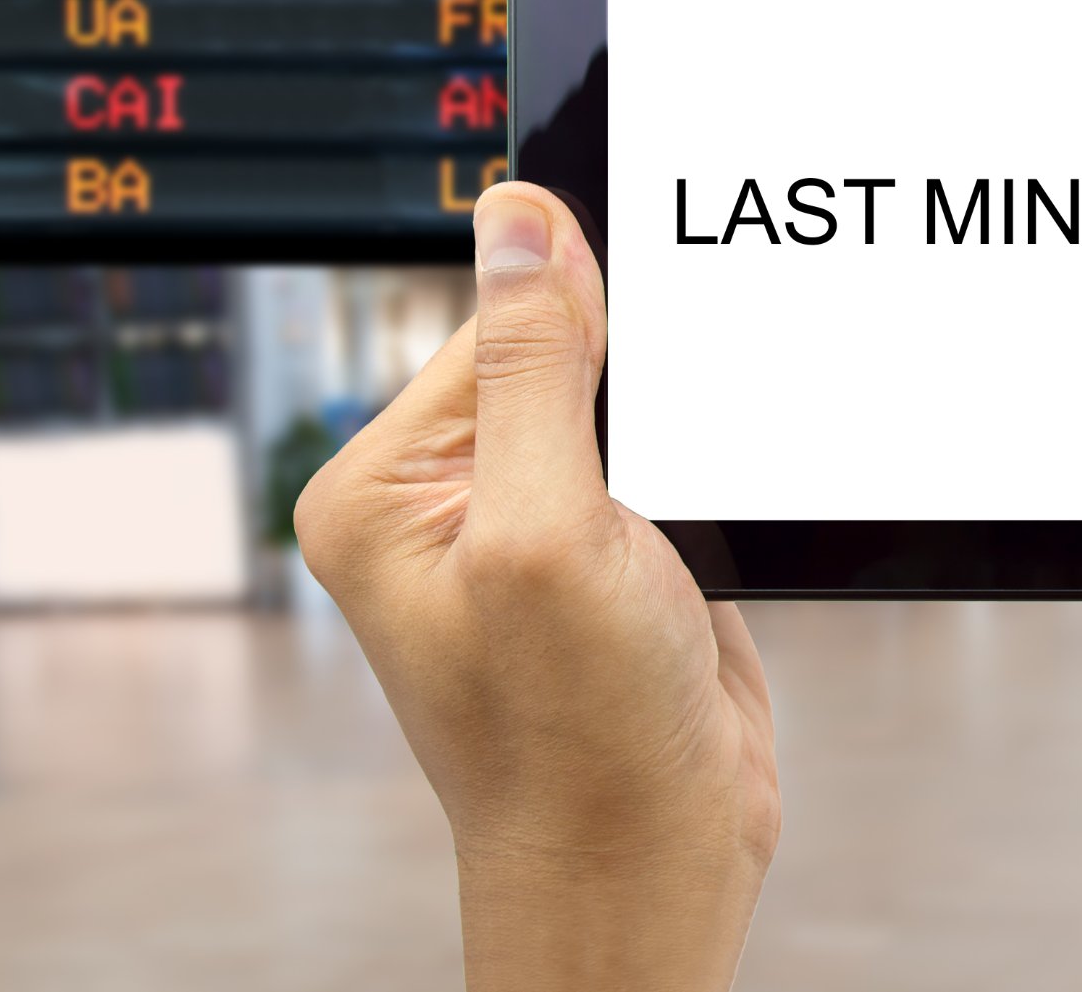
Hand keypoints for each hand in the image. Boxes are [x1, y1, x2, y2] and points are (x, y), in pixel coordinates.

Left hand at [296, 183, 778, 991]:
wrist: (653, 864)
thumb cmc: (572, 742)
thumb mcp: (546, 532)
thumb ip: (533, 364)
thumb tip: (521, 218)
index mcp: (383, 488)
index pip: (491, 320)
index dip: (583, 315)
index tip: (649, 341)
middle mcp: (444, 501)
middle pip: (557, 351)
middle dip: (633, 383)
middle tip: (656, 472)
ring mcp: (527, 528)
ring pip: (621, 402)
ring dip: (673, 431)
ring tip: (669, 524)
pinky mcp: (604, 553)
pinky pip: (659, 456)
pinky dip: (699, 466)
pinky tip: (698, 526)